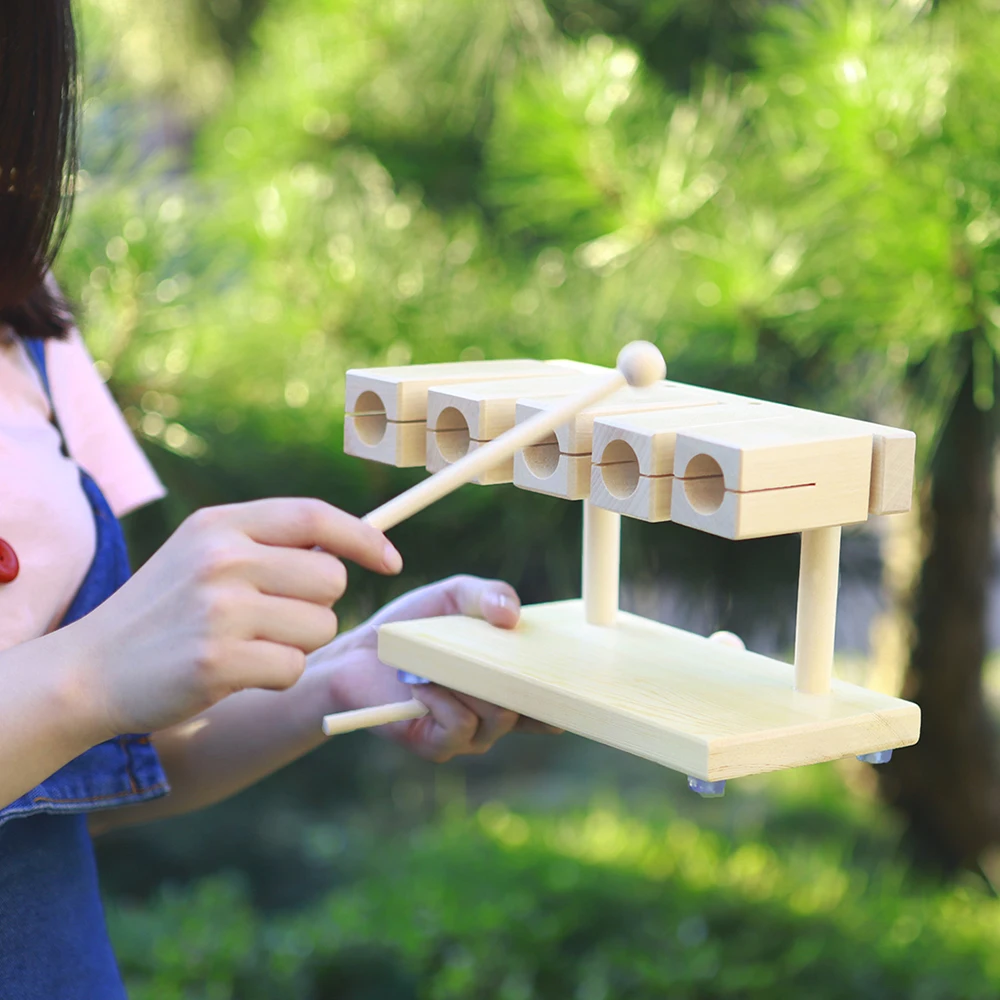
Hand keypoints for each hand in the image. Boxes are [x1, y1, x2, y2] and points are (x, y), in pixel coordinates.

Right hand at [70, 498, 402, 737]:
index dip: (363, 537)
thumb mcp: (203, 554)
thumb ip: (267, 543)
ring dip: (297, 644)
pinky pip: (294, 668)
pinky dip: (276, 676)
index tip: (391, 559)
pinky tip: (236, 672)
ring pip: (320, 626)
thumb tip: (348, 551)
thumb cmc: (163, 611)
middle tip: (276, 620)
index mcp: (220, 524)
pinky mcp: (218, 661)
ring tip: (247, 645)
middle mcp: (222, 559)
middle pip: (331, 580)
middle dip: (318, 605)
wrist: (88, 670)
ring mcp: (219, 610)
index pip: (314, 516)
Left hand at [323, 575, 558, 761]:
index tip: (577, 682)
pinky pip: (461, 726)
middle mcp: (495, 714)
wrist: (358, 653)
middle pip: (528, 706)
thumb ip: (488, 594)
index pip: (550, 700)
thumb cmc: (411, 627)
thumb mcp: (454, 596)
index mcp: (506, 683)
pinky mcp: (439, 746)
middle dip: (513, 677)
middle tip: (492, 651)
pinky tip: (423, 684)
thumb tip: (513, 616)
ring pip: (497, 717)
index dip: (567, 696)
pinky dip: (444, 700)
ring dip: (470, 685)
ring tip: (439, 663)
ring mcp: (470, 735)